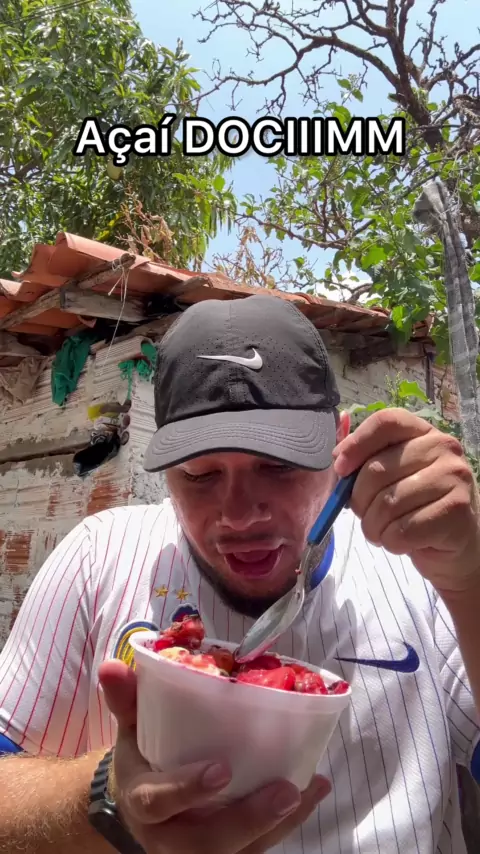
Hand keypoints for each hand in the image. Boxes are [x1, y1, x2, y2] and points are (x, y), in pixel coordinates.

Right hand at [98, 660, 330, 853]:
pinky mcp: (229, 852)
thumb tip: (111, 664)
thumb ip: (126, 700)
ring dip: (277, 825)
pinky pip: (258, 848)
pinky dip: (289, 824)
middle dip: (247, 820)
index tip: (221, 771)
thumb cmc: (143, 760)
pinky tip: (313, 791)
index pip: (159, 803)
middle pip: (208, 843)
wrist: (142, 806)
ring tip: (307, 790)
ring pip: (240, 852)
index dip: (188, 790)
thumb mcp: (130, 731)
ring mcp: (201, 852)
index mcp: (145, 804)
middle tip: (284, 791)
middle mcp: (171, 839)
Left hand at [333, 408, 479, 594]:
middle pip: (377, 469)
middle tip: (366, 514)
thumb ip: (364, 461)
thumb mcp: (390, 477)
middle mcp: (443, 448)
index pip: (386, 422)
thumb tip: (336, 455)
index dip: (356, 444)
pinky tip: (401, 542)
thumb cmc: (415, 506)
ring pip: (387, 504)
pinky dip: (391, 542)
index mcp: (422, 432)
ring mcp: (453, 478)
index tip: (340, 469)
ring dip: (374, 526)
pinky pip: (403, 530)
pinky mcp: (456, 511)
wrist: (455, 542)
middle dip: (359, 500)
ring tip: (383, 531)